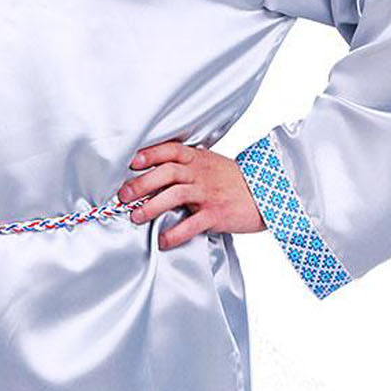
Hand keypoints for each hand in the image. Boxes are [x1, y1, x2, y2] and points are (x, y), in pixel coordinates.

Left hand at [116, 140, 265, 249]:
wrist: (267, 194)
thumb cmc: (236, 181)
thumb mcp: (211, 165)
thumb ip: (187, 166)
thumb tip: (156, 172)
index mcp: (199, 160)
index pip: (171, 150)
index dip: (151, 154)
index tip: (132, 162)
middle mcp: (201, 174)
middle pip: (167, 172)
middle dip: (141, 183)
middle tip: (123, 196)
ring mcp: (209, 194)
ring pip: (175, 195)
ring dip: (152, 206)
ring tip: (135, 216)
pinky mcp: (217, 214)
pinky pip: (192, 224)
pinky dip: (175, 233)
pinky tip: (163, 241)